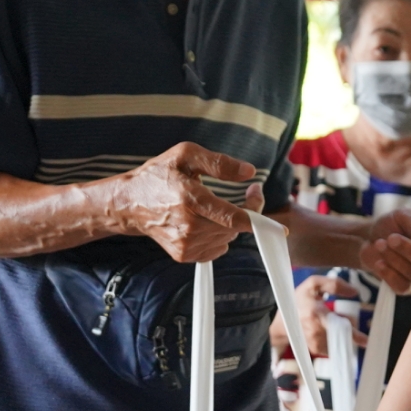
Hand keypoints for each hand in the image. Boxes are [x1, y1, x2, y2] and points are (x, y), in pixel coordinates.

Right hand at [108, 143, 259, 261]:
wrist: (130, 204)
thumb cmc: (159, 175)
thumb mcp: (186, 155)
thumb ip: (219, 163)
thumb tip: (249, 173)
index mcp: (190, 199)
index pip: (232, 217)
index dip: (258, 220)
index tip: (280, 226)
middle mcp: (188, 226)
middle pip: (235, 229)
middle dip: (248, 212)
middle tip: (249, 194)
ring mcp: (185, 244)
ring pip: (228, 239)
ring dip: (231, 224)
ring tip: (218, 206)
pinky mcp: (183, 255)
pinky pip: (216, 249)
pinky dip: (219, 236)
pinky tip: (206, 221)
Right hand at [294, 274, 361, 359]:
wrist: (282, 320)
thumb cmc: (299, 299)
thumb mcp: (313, 284)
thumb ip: (334, 284)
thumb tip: (354, 291)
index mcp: (315, 314)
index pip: (339, 327)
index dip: (354, 335)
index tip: (366, 340)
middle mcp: (315, 332)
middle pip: (343, 335)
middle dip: (350, 328)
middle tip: (348, 319)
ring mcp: (315, 343)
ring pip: (340, 340)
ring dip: (343, 333)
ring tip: (333, 322)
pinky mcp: (316, 350)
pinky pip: (334, 345)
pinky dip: (336, 338)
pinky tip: (329, 330)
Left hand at [356, 213, 410, 293]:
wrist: (370, 238)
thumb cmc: (392, 225)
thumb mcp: (403, 216)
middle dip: (409, 250)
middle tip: (391, 238)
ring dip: (394, 259)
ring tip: (380, 244)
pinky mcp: (406, 288)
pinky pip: (402, 287)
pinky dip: (389, 274)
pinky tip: (380, 262)